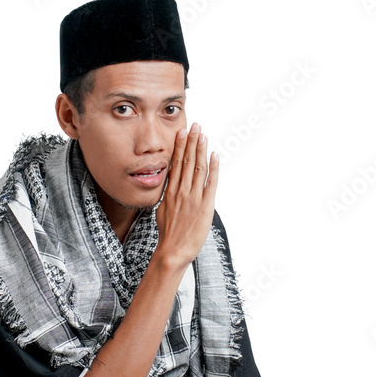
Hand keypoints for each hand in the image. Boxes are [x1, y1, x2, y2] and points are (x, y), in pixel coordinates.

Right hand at [154, 122, 218, 269]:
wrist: (173, 250)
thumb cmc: (168, 234)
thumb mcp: (162, 210)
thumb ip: (168, 195)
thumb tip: (172, 186)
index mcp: (171, 191)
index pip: (176, 163)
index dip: (180, 146)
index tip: (182, 132)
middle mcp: (181, 191)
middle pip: (186, 161)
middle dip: (191, 141)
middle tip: (194, 125)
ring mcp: (193, 197)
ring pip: (197, 167)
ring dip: (201, 149)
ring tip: (203, 134)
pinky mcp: (205, 206)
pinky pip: (210, 183)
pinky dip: (213, 168)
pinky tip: (214, 155)